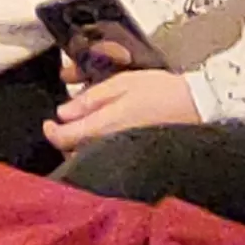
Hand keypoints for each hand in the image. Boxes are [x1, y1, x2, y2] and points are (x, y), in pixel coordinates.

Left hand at [42, 68, 199, 157]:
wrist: (197, 108)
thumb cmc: (160, 91)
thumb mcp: (122, 84)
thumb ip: (90, 99)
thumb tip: (62, 113)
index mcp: (104, 127)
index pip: (64, 139)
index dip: (51, 132)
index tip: (48, 122)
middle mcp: (109, 147)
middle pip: (73, 153)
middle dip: (64, 141)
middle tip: (65, 124)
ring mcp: (121, 157)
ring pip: (89, 159)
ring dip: (79, 147)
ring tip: (83, 129)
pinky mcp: (133, 160)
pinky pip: (105, 160)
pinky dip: (96, 152)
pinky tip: (101, 138)